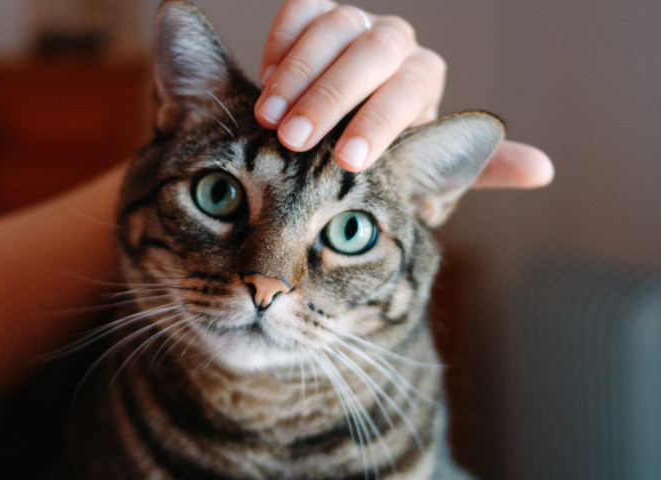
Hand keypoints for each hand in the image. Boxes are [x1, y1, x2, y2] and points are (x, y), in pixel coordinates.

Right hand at [255, 0, 553, 187]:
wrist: (333, 141)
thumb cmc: (381, 162)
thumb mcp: (426, 175)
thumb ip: (476, 168)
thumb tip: (543, 170)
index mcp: (423, 80)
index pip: (410, 88)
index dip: (381, 121)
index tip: (350, 161)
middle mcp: (394, 46)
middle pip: (371, 54)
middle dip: (330, 97)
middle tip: (294, 140)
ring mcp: (354, 25)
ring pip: (335, 27)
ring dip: (298, 73)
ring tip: (269, 117)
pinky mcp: (315, 13)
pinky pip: (302, 6)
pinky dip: (283, 37)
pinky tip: (264, 77)